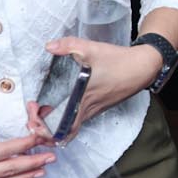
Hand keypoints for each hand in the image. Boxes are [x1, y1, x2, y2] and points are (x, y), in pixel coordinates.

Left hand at [45, 37, 167, 127]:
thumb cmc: (120, 61)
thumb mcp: (93, 49)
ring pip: (71, 126)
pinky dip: (67, 118)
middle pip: (63, 132)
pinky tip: (60, 106)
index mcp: (83, 100)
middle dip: (44, 129)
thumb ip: (69, 45)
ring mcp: (95, 109)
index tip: (34, 115)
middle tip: (33, 116)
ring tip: (42, 111)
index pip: (62, 128)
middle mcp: (89, 109)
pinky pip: (80, 118)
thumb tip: (49, 45)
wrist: (144, 67)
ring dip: (55, 123)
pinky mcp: (100, 106)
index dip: (44, 129)